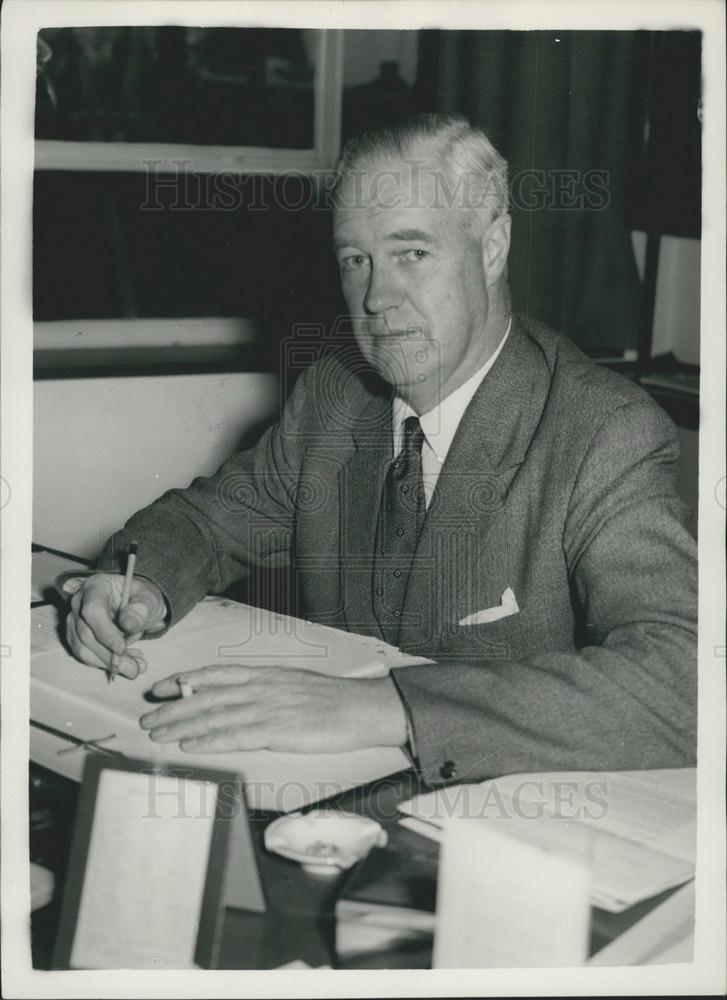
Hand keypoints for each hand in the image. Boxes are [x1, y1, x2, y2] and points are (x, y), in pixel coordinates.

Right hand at [65, 573, 166, 677]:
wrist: (134, 604)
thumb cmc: (140, 599)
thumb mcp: (149, 598)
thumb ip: (142, 608)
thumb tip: (128, 624)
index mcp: (96, 587)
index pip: (93, 610)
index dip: (105, 632)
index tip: (121, 648)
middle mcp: (79, 603)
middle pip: (86, 634)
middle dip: (109, 655)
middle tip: (134, 668)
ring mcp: (74, 621)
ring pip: (83, 649)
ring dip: (108, 664)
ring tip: (134, 668)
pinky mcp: (76, 638)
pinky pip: (85, 656)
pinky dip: (105, 665)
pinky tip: (126, 664)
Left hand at [139, 665, 407, 752]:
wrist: (362, 708)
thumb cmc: (330, 700)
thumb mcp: (292, 685)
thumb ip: (262, 690)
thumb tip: (234, 698)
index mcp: (264, 675)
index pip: (214, 675)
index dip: (184, 681)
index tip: (159, 690)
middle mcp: (261, 687)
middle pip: (206, 697)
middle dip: (173, 709)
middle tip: (148, 719)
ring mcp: (268, 708)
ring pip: (215, 716)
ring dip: (182, 726)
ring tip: (158, 735)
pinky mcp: (278, 730)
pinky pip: (236, 736)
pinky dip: (209, 741)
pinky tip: (191, 746)